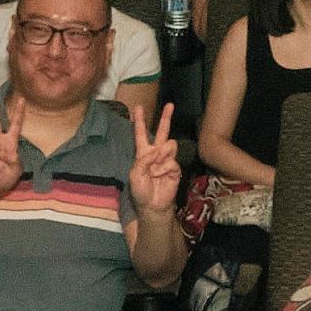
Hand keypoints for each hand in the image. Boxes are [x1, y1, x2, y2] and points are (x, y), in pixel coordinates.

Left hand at [127, 101, 181, 220]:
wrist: (153, 205)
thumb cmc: (141, 191)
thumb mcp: (134, 174)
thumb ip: (143, 160)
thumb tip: (158, 151)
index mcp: (143, 153)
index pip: (141, 134)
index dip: (139, 121)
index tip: (138, 108)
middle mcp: (156, 153)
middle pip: (162, 131)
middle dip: (166, 118)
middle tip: (170, 105)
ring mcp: (166, 159)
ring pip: (169, 145)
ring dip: (161, 156)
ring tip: (155, 170)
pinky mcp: (175, 167)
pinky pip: (171, 161)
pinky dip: (164, 168)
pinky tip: (160, 176)